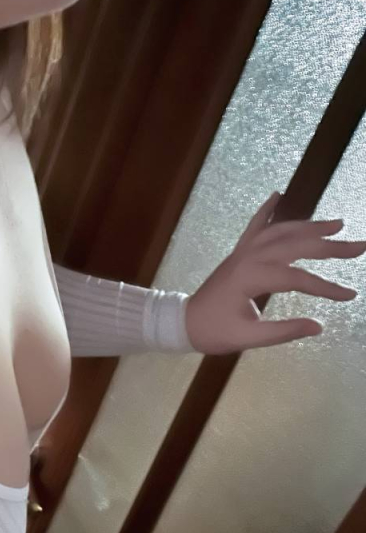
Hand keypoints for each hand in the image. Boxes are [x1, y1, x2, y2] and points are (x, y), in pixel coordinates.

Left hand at [184, 192, 365, 354]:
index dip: (326, 287)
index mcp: (251, 278)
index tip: (350, 296)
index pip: (298, 278)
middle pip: (295, 246)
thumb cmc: (214, 332)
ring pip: (279, 231)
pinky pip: (253, 226)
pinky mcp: (237, 253)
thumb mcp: (248, 338)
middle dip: (330, 246)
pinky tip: (277, 194)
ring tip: (337, 224)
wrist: (184, 322)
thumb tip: (319, 327)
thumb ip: (283, 331)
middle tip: (360, 246)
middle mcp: (248, 258)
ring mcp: (242, 252)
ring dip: (308, 225)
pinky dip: (266, 210)